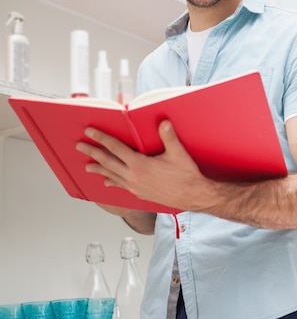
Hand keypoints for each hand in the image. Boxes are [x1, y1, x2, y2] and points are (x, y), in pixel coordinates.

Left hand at [76, 120, 210, 212]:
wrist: (193, 196)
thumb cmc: (187, 176)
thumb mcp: (178, 153)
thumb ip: (168, 136)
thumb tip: (163, 122)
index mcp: (140, 164)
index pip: (115, 148)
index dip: (101, 138)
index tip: (90, 131)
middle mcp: (134, 177)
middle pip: (108, 162)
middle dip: (93, 153)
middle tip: (80, 146)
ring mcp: (136, 187)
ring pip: (112, 176)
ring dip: (98, 169)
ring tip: (87, 166)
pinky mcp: (140, 194)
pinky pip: (121, 186)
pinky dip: (112, 182)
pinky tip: (107, 182)